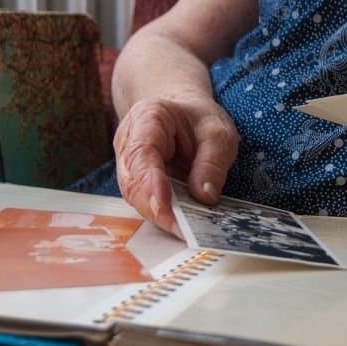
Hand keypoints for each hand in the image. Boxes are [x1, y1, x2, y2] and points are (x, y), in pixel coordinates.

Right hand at [113, 97, 238, 234]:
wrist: (184, 113)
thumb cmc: (199, 120)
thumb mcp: (217, 133)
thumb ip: (212, 162)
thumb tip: (204, 197)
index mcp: (146, 118)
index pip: (142, 152)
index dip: (150, 182)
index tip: (164, 205)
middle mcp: (128, 143)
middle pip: (134, 181)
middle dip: (157, 208)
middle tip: (183, 230)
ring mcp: (129, 166)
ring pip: (137, 197)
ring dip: (160, 216)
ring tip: (187, 232)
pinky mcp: (138, 185)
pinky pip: (146, 204)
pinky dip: (164, 216)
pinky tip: (182, 227)